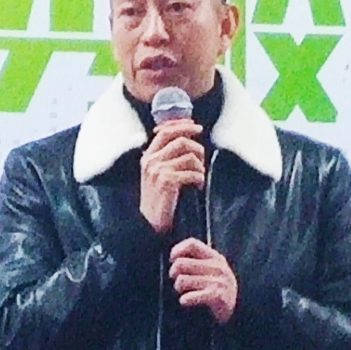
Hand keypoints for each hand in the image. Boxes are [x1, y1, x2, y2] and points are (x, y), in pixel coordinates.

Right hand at [135, 115, 207, 234]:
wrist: (149, 224)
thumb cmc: (158, 200)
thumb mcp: (157, 175)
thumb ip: (167, 158)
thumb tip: (189, 141)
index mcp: (148, 156)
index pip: (165, 131)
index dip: (182, 126)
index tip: (196, 127)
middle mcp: (151, 161)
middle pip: (181, 141)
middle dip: (197, 148)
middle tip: (202, 160)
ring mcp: (158, 170)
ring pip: (190, 156)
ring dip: (200, 167)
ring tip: (199, 177)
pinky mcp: (167, 181)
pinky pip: (193, 172)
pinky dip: (200, 179)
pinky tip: (198, 186)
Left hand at [166, 237, 238, 319]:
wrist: (238, 313)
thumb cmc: (217, 290)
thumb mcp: (212, 271)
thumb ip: (197, 261)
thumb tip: (174, 257)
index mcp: (215, 257)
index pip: (192, 244)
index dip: (177, 250)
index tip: (172, 260)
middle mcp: (218, 267)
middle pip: (181, 263)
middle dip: (174, 274)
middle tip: (178, 283)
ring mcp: (218, 281)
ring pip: (182, 280)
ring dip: (178, 289)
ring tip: (184, 293)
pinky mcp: (216, 296)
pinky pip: (188, 296)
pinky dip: (184, 300)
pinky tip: (187, 302)